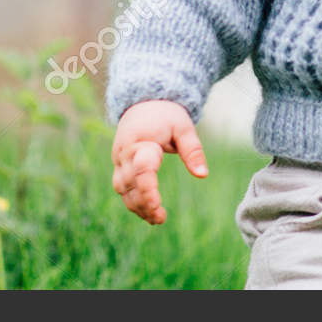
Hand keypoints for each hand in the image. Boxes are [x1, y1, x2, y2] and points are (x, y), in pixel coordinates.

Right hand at [111, 100, 206, 224]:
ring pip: (123, 190)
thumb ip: (193, 150)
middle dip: (144, 204)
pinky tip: (148, 212)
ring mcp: (119, 161)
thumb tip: (203, 175)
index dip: (148, 190)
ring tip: (157, 219)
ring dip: (137, 206)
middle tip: (161, 218)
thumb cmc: (166, 115)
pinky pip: (123, 188)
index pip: (141, 170)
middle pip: (130, 185)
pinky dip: (133, 201)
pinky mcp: (119, 166)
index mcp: (140, 142)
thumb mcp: (183, 127)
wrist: (144, 101)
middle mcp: (125, 154)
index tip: (158, 206)